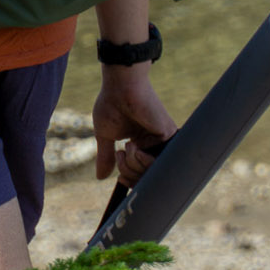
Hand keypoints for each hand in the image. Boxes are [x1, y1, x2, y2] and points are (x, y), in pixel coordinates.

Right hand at [92, 67, 176, 185]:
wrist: (119, 87)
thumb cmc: (111, 105)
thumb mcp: (105, 136)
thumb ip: (106, 156)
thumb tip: (101, 177)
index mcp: (141, 143)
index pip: (141, 173)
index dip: (131, 181)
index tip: (120, 179)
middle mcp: (154, 144)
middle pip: (146, 177)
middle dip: (129, 173)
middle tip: (119, 156)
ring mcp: (162, 141)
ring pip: (151, 173)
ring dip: (133, 166)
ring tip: (126, 147)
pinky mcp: (168, 136)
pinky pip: (157, 163)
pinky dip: (141, 160)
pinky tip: (134, 146)